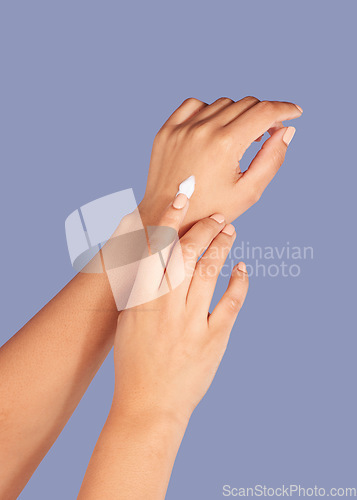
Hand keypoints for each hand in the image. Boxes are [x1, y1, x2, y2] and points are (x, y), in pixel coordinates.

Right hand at [112, 194, 248, 424]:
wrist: (147, 405)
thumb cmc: (134, 361)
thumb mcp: (128, 320)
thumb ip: (138, 287)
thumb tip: (147, 255)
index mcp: (140, 299)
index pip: (155, 249)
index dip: (169, 220)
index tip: (182, 198)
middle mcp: (165, 306)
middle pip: (186, 254)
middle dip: (203, 228)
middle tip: (217, 215)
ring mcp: (190, 322)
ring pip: (208, 272)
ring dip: (221, 247)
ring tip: (230, 232)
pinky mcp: (212, 340)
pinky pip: (230, 303)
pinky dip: (238, 283)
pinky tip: (242, 269)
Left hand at [139, 96, 301, 232]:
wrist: (167, 219)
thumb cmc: (210, 212)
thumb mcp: (248, 193)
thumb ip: (272, 160)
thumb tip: (286, 131)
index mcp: (225, 145)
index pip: (264, 112)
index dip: (285, 110)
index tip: (295, 113)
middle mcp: (202, 130)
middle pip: (246, 104)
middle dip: (263, 115)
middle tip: (267, 134)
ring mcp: (181, 129)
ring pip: (222, 104)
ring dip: (237, 114)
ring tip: (240, 136)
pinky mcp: (166, 131)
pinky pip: (194, 105)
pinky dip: (209, 111)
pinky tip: (214, 128)